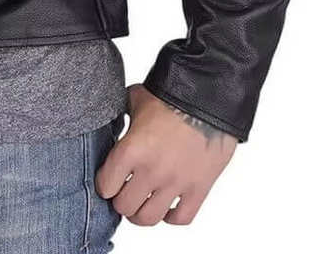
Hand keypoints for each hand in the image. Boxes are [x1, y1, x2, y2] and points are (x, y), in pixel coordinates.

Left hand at [95, 84, 236, 225]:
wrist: (208, 98)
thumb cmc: (171, 95)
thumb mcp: (136, 98)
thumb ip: (121, 113)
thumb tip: (113, 117)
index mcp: (132, 149)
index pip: (106, 186)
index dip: (104, 183)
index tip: (108, 179)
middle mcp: (152, 171)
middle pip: (124, 206)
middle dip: (121, 199)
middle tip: (124, 191)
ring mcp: (176, 183)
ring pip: (149, 218)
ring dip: (141, 212)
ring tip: (142, 202)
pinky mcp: (199, 189)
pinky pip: (181, 218)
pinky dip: (171, 216)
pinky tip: (167, 205)